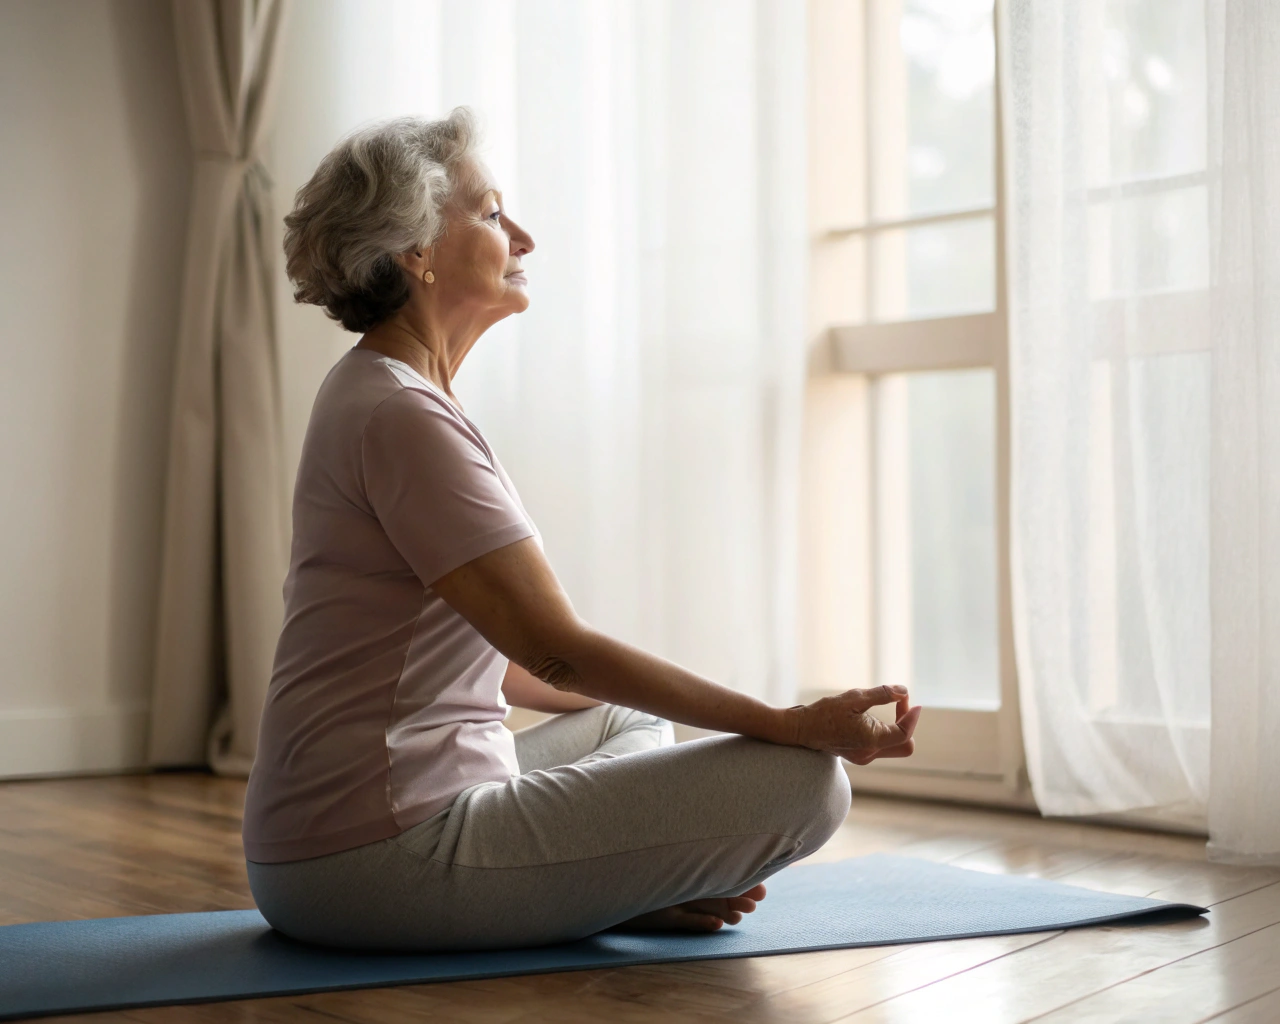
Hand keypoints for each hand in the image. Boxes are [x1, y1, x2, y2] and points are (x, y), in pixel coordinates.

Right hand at [788, 685, 921, 765]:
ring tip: (885, 706)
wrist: (801, 729)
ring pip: (895, 746)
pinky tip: (870, 716)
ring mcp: (865, 756)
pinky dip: (884, 731)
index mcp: (872, 740)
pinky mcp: (859, 755)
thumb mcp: (854, 698)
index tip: (912, 702)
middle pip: (906, 746)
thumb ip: (882, 694)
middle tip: (899, 704)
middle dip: (907, 725)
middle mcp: (871, 753)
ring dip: (896, 726)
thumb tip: (904, 691)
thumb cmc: (825, 712)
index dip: (912, 717)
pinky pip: (882, 745)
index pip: (905, 733)